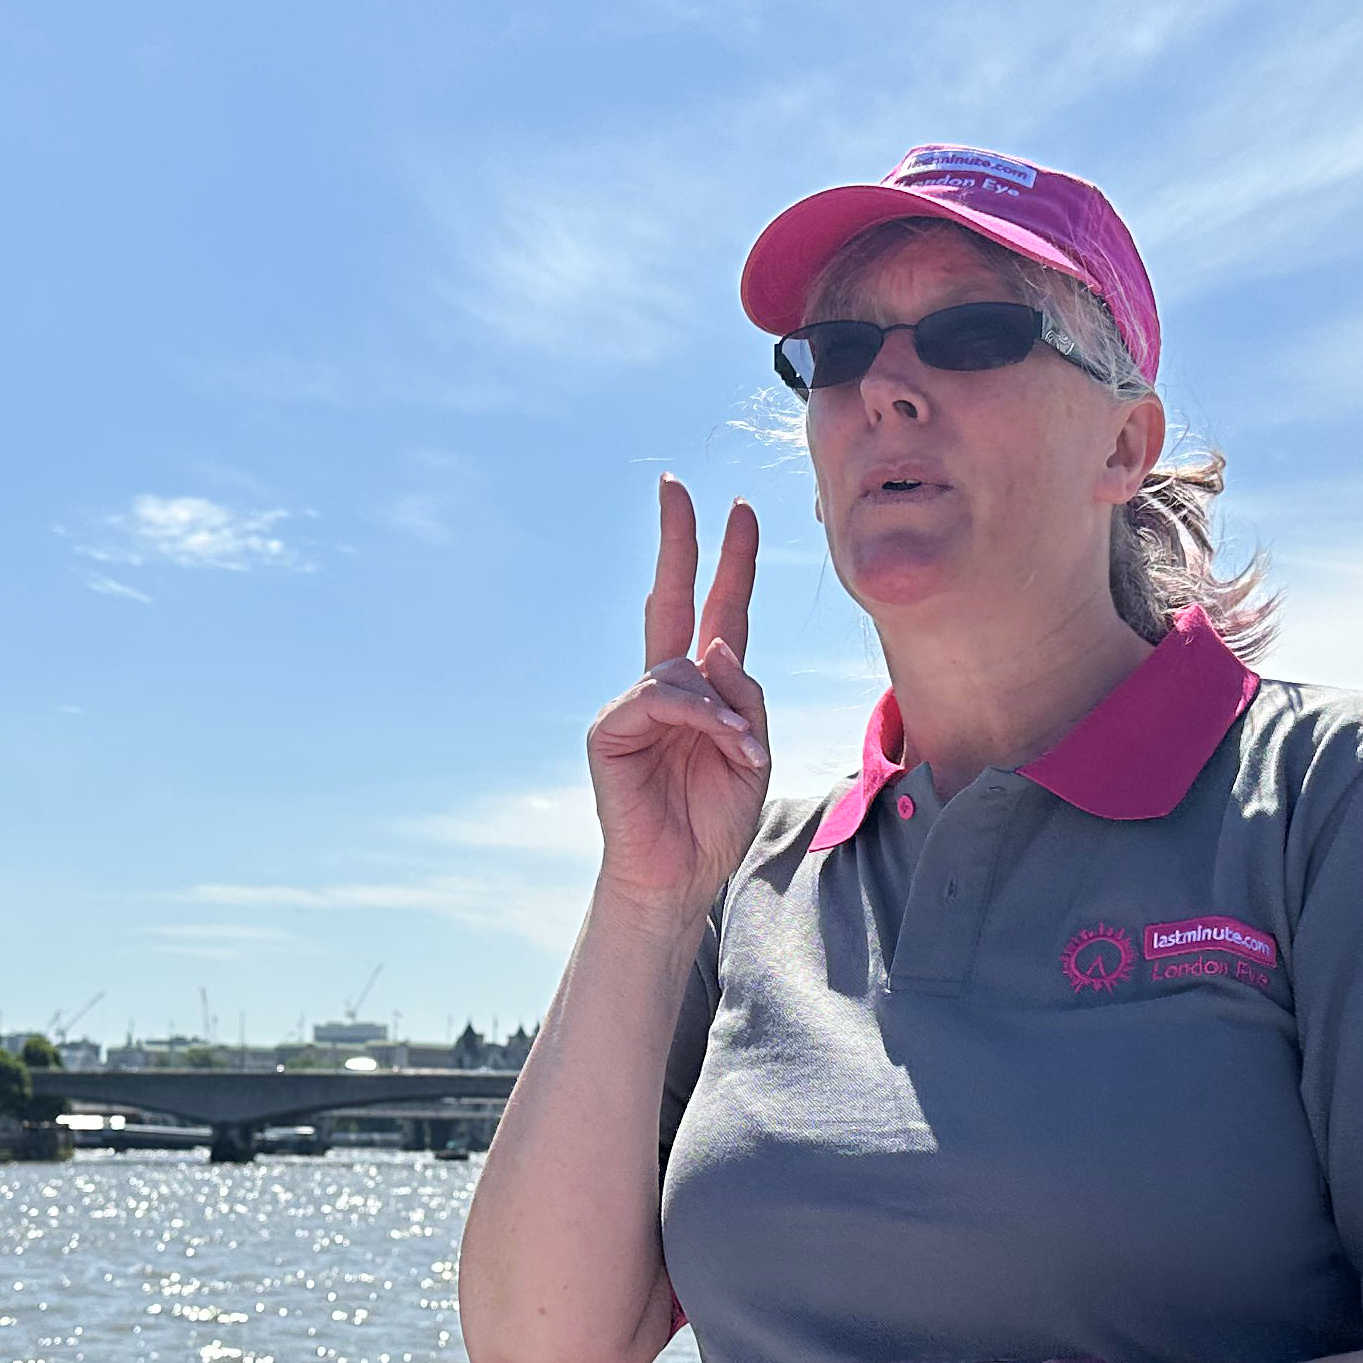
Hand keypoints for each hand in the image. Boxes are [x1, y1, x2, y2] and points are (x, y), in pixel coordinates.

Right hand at [586, 476, 766, 921]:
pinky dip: (701, 719)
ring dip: (724, 710)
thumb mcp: (752, 750)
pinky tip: (725, 746)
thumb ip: (744, 695)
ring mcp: (634, 704)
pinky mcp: (610, 729)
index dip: (731, 562)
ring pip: (685, 668)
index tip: (739, 510)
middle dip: (677, 541)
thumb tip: (715, 646)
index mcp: (705, 688)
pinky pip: (662, 698)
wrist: (680, 874)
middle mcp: (666, 685)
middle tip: (677, 487)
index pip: (718, 610)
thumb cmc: (715, 818)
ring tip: (744, 751)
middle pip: (670, 598)